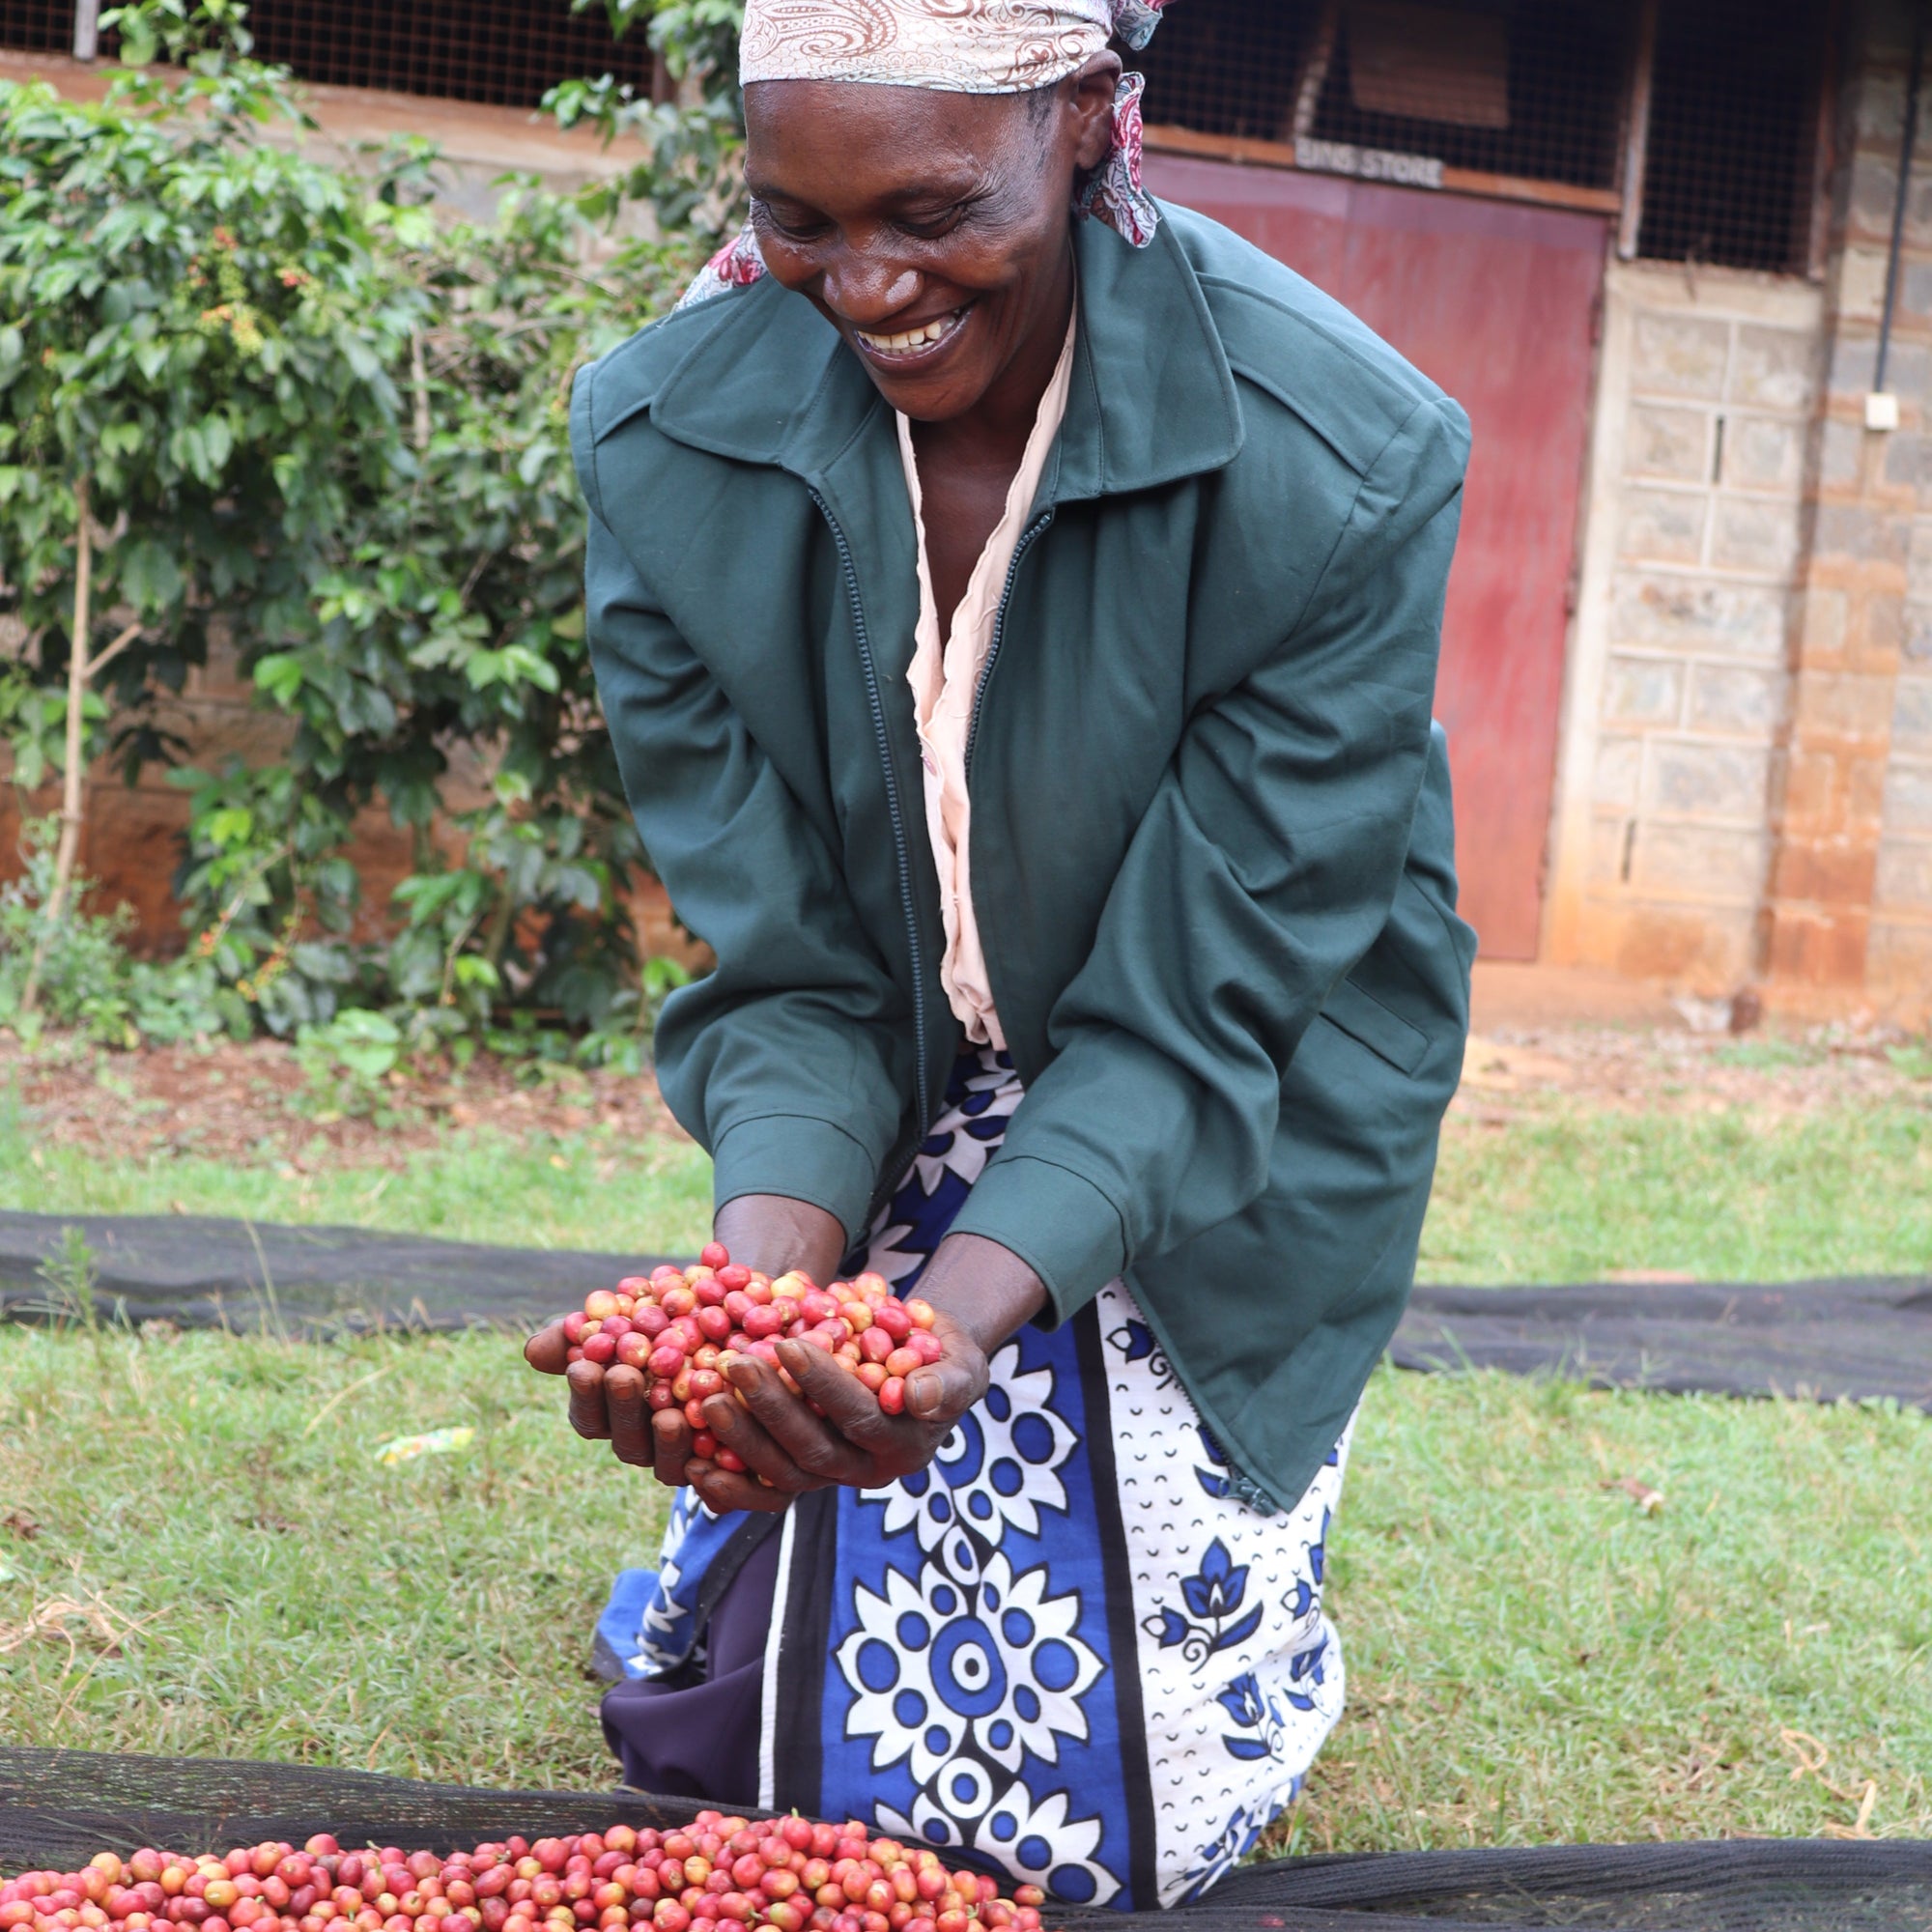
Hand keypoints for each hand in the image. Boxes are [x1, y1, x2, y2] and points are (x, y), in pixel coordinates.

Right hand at [521, 1193, 847, 1482]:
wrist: (754, 1311)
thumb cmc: (680, 1311)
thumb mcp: (637, 1308)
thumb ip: (589, 1330)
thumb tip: (535, 1351)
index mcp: (620, 1415)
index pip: (591, 1417)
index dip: (586, 1394)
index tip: (585, 1364)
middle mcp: (653, 1444)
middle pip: (628, 1444)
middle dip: (623, 1410)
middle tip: (624, 1376)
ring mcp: (695, 1461)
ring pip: (673, 1467)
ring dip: (667, 1441)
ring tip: (670, 1411)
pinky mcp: (742, 1470)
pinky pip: (730, 1480)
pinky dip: (723, 1465)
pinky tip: (725, 1437)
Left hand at [682, 1232, 1045, 1515]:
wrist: (919, 1366)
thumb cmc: (940, 1354)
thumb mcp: (960, 1360)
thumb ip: (947, 1379)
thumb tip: (919, 1397)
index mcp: (905, 1444)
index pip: (858, 1416)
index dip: (823, 1383)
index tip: (787, 1343)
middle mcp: (867, 1472)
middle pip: (813, 1449)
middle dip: (770, 1405)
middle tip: (733, 1362)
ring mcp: (831, 1479)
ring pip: (782, 1472)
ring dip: (741, 1437)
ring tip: (706, 1397)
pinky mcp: (803, 1478)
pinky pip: (762, 1493)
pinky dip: (729, 1485)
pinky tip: (692, 1463)